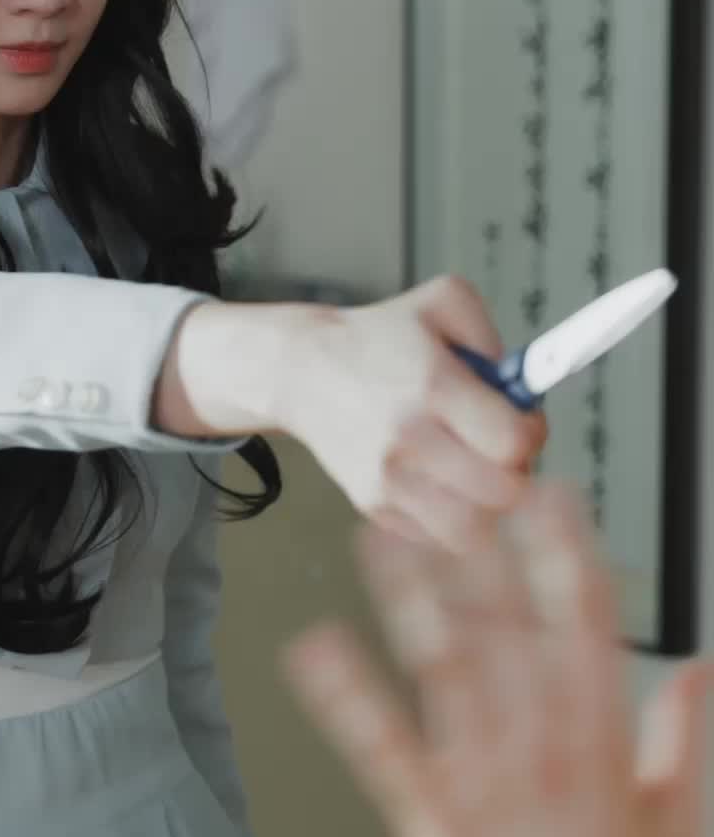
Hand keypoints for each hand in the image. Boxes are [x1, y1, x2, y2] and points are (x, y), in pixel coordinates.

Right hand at [278, 277, 546, 552]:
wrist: (303, 371)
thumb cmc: (378, 337)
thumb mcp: (443, 301)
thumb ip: (494, 337)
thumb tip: (526, 387)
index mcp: (434, 386)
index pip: (514, 442)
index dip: (533, 434)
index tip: (522, 422)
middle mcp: (409, 438)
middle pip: (503, 493)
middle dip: (517, 472)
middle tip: (502, 452)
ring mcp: (388, 480)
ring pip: (473, 528)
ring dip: (486, 504)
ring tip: (475, 474)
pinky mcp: (374, 505)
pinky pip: (438, 535)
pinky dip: (451, 516)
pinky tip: (442, 483)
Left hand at [282, 483, 712, 836]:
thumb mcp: (682, 819)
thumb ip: (685, 734)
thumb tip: (701, 665)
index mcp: (602, 738)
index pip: (586, 620)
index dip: (564, 550)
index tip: (545, 494)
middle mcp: (542, 746)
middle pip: (506, 625)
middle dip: (474, 549)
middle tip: (444, 486)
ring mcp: (483, 782)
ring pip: (442, 666)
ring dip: (407, 595)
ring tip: (377, 533)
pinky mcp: (430, 823)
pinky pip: (381, 747)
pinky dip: (346, 695)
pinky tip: (315, 646)